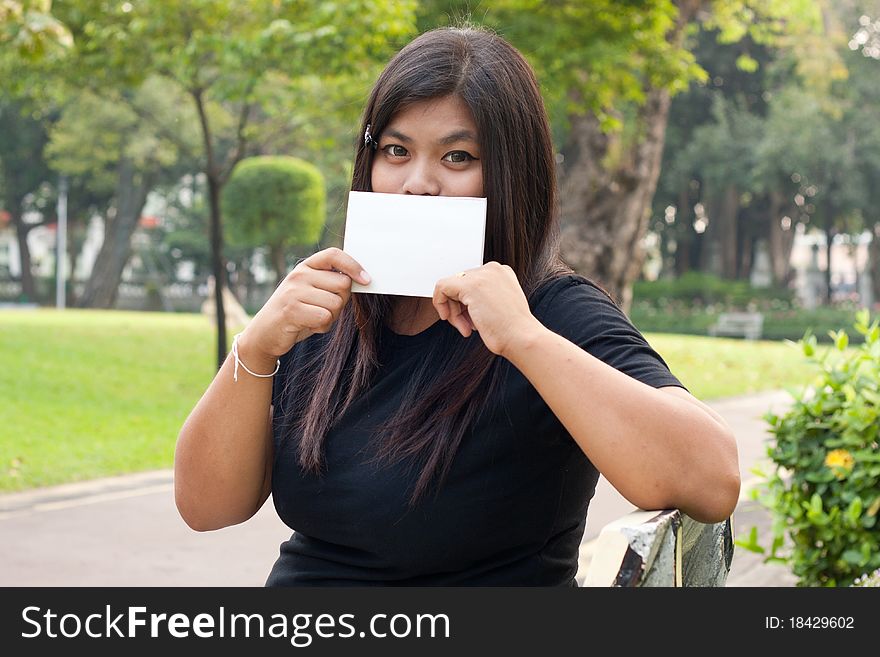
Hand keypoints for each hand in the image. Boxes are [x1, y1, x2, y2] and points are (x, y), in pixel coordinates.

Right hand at [235, 247, 369, 366]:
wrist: (265, 333)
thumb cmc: (297, 313)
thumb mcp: (312, 292)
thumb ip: (331, 284)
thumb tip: (362, 280)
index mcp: (306, 267)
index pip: (334, 255)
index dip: (353, 265)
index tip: (366, 280)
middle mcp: (299, 275)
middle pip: (343, 284)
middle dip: (341, 301)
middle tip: (324, 309)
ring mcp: (294, 291)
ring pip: (336, 303)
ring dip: (331, 317)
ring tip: (313, 318)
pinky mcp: (291, 310)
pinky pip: (325, 318)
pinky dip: (322, 327)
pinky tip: (308, 326)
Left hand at [432, 261, 541, 356]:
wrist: (521, 338)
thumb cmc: (512, 330)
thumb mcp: (498, 305)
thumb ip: (482, 296)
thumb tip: (458, 299)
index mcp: (501, 272)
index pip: (471, 281)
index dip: (466, 303)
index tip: (472, 320)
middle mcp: (492, 269)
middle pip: (460, 284)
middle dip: (459, 308)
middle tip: (466, 326)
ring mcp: (482, 275)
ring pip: (450, 288)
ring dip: (454, 311)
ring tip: (466, 328)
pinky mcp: (470, 285)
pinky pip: (441, 288)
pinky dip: (440, 304)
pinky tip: (452, 320)